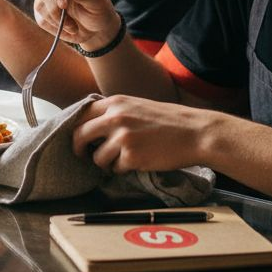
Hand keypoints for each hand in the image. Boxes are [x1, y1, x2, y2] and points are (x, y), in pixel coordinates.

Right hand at [34, 0, 120, 50]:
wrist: (94, 28)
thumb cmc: (98, 10)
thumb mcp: (98, 2)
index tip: (64, 5)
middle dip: (55, 9)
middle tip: (70, 23)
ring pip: (40, 6)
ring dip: (56, 21)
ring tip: (73, 27)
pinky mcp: (42, 9)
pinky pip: (41, 19)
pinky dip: (54, 27)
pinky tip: (66, 29)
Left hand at [71, 95, 209, 173]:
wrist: (196, 133)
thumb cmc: (169, 121)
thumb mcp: (138, 106)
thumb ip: (115, 112)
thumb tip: (91, 125)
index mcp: (116, 102)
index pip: (81, 114)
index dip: (76, 128)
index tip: (79, 138)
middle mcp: (115, 117)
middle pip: (79, 135)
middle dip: (79, 149)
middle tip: (83, 155)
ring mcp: (122, 137)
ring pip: (97, 157)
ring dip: (105, 163)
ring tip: (121, 160)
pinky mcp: (131, 157)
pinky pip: (115, 169)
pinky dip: (122, 169)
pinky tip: (137, 162)